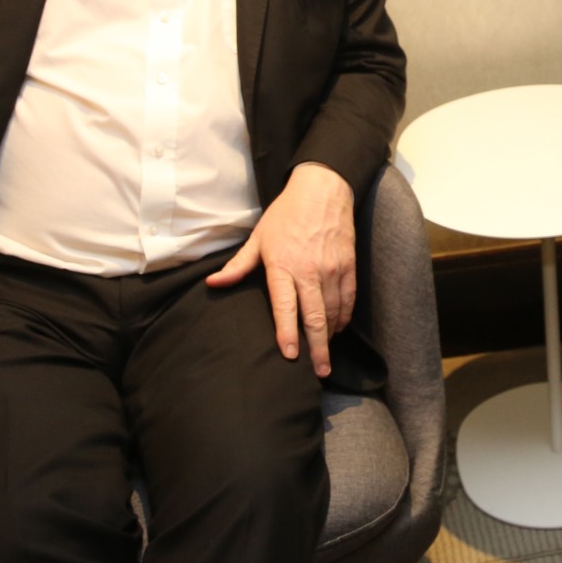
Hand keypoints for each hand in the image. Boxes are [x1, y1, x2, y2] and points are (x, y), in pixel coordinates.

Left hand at [205, 162, 355, 376]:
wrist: (322, 191)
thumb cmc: (286, 215)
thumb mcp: (258, 238)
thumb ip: (238, 266)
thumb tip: (213, 284)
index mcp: (283, 266)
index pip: (285, 307)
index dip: (288, 333)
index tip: (290, 355)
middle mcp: (309, 271)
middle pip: (315, 317)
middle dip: (317, 348)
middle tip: (318, 372)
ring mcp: (331, 270)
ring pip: (333, 312)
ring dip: (330, 336)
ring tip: (325, 357)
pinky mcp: (348, 266)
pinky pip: (348, 299)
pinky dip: (343, 317)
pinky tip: (337, 329)